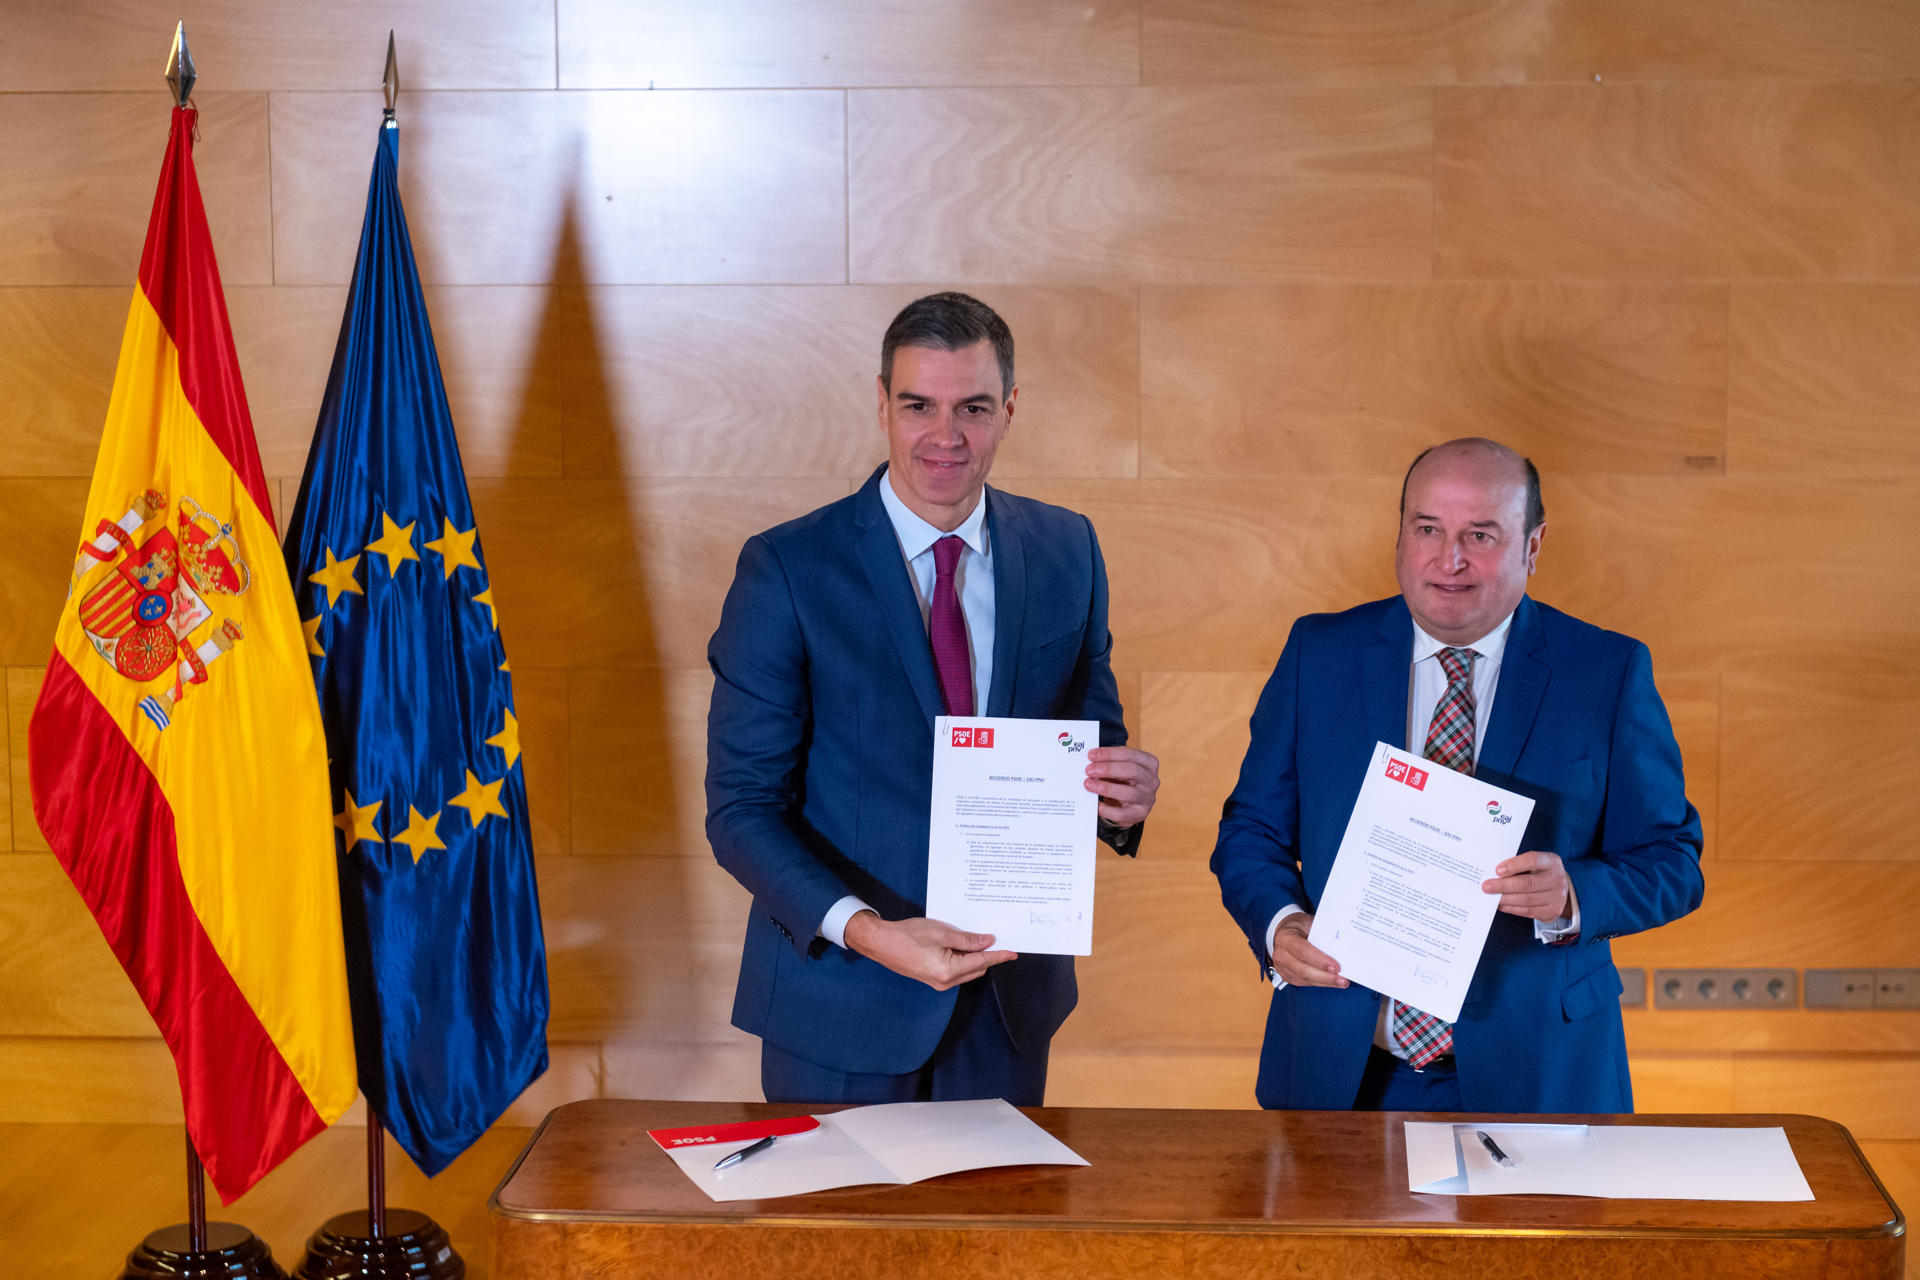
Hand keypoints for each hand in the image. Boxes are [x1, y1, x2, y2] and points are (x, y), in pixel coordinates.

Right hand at [843, 912, 1015, 991]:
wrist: (882, 943)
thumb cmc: (908, 935)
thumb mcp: (942, 932)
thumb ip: (967, 940)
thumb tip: (987, 942)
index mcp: (949, 970)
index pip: (982, 963)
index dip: (999, 956)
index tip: (1013, 952)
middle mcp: (945, 982)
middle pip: (976, 969)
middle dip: (987, 956)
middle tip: (996, 938)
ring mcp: (938, 983)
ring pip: (967, 971)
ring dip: (974, 957)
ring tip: (978, 939)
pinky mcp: (932, 979)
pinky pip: (956, 971)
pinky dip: (963, 960)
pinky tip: (962, 946)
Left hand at [1085, 745, 1158, 828]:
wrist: (1133, 803)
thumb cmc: (1125, 779)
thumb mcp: (1122, 766)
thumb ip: (1110, 762)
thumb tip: (1091, 762)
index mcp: (1149, 763)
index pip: (1130, 755)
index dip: (1109, 754)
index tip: (1091, 755)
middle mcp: (1152, 780)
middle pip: (1132, 771)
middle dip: (1108, 769)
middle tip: (1089, 770)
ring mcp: (1147, 798)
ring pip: (1129, 793)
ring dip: (1106, 788)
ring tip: (1088, 784)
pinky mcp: (1139, 814)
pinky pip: (1121, 813)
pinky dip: (1106, 809)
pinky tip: (1095, 804)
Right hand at [1269, 912, 1347, 987]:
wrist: (1285, 931)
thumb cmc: (1300, 927)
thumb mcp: (1310, 923)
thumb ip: (1322, 934)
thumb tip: (1342, 946)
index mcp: (1285, 937)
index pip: (1303, 951)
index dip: (1320, 961)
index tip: (1336, 967)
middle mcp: (1281, 954)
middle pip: (1304, 970)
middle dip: (1325, 976)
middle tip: (1343, 979)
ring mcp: (1282, 967)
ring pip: (1305, 979)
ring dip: (1325, 982)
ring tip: (1342, 982)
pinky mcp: (1287, 976)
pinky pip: (1305, 983)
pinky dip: (1321, 983)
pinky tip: (1332, 982)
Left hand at [1483, 850, 1570, 920]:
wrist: (1560, 889)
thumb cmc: (1541, 873)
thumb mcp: (1535, 864)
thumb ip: (1519, 866)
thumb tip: (1495, 874)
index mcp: (1551, 862)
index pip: (1533, 860)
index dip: (1514, 865)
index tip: (1497, 870)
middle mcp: (1557, 879)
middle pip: (1527, 883)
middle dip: (1503, 885)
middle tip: (1487, 886)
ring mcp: (1556, 897)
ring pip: (1526, 899)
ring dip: (1505, 899)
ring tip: (1491, 897)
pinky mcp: (1552, 911)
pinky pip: (1528, 911)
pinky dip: (1511, 908)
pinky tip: (1501, 905)